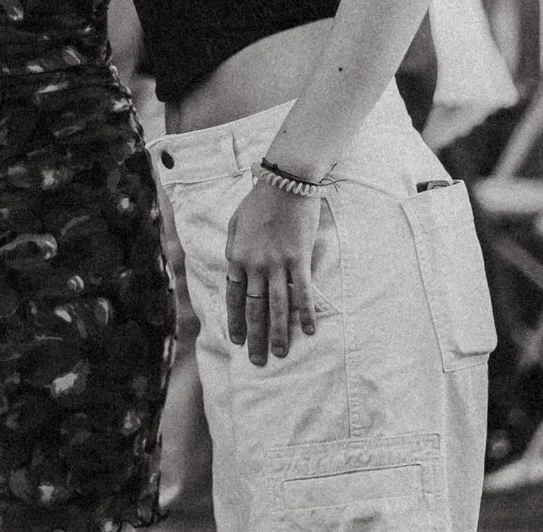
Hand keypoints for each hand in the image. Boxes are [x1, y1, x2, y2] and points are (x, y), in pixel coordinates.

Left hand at [223, 180, 323, 365]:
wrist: (284, 181)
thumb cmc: (259, 199)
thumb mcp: (235, 222)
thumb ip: (233, 247)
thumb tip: (232, 268)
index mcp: (236, 256)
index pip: (233, 297)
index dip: (235, 321)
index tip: (238, 341)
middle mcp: (254, 265)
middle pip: (254, 308)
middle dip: (255, 337)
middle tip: (257, 361)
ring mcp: (277, 264)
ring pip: (277, 307)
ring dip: (278, 333)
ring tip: (279, 354)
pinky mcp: (299, 259)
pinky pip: (302, 292)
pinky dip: (306, 313)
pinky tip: (310, 331)